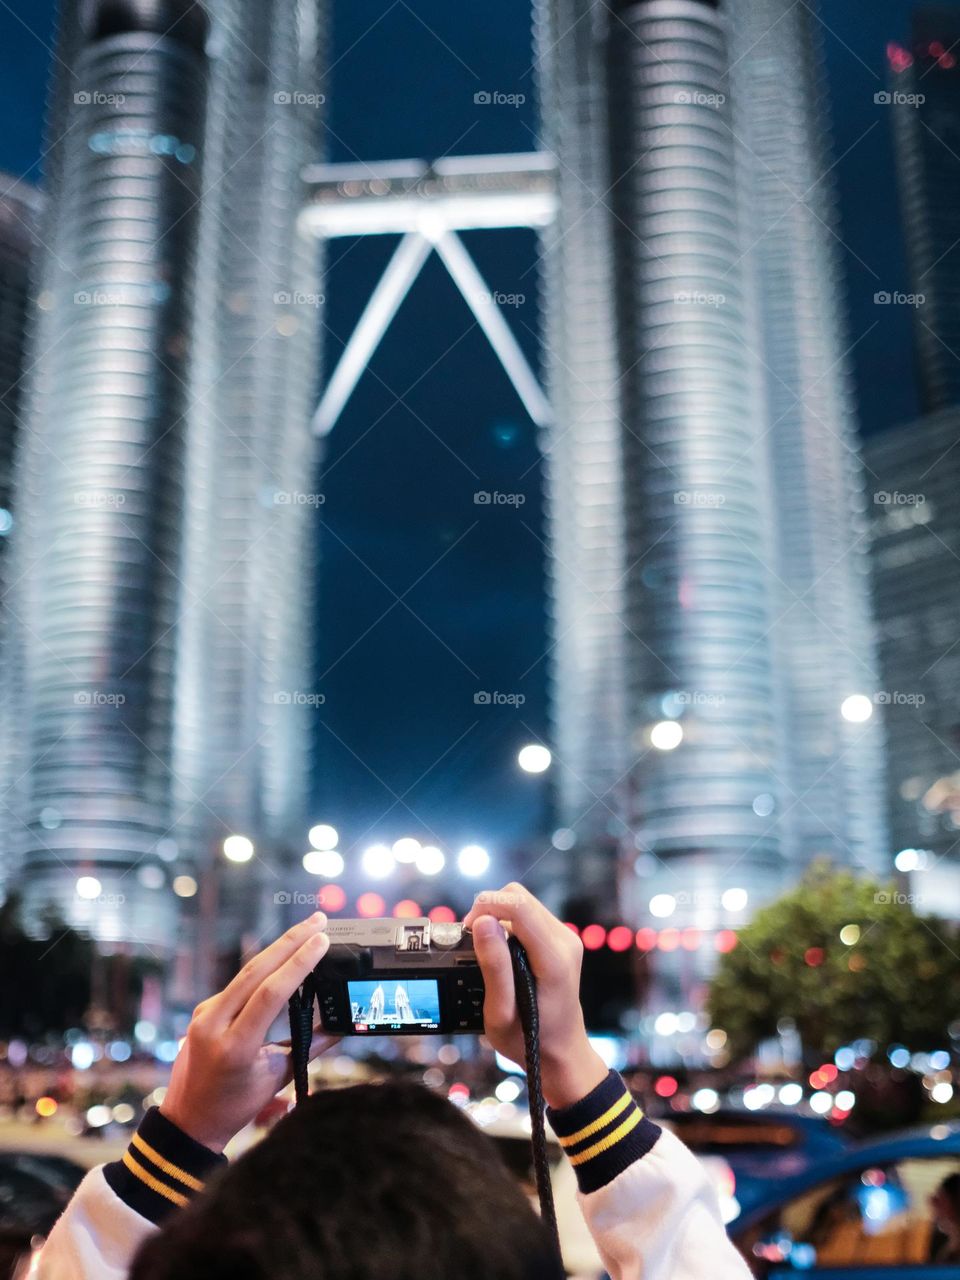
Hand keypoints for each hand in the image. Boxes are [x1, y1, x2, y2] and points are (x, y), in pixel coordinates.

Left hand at [160, 912, 335, 1151]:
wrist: (187, 1120)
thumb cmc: (235, 1105)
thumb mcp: (276, 1076)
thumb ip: (309, 1046)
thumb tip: (342, 1024)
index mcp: (235, 1046)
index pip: (270, 993)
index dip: (298, 963)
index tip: (322, 940)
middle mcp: (214, 1022)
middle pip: (256, 971)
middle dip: (290, 941)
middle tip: (318, 920)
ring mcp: (205, 1013)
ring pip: (247, 972)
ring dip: (278, 948)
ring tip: (307, 929)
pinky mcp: (204, 1009)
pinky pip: (239, 982)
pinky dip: (264, 967)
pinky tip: (284, 955)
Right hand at [464, 884, 606, 1109]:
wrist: (561, 1051)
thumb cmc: (528, 1038)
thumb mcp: (501, 1013)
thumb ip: (494, 967)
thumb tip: (482, 922)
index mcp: (553, 958)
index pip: (519, 906)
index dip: (486, 907)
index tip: (466, 930)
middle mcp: (564, 940)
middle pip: (519, 896)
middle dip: (488, 909)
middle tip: (472, 940)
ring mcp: (565, 938)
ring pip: (523, 902)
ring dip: (497, 915)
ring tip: (484, 948)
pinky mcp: (560, 939)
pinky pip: (528, 915)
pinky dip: (508, 923)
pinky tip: (500, 950)